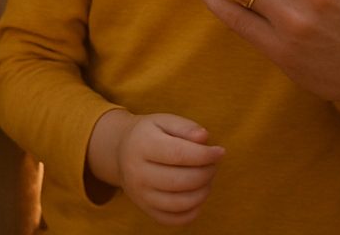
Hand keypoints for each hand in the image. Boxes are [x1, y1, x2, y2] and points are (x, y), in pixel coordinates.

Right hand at [88, 110, 224, 225]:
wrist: (120, 151)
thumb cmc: (149, 134)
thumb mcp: (164, 121)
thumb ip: (185, 127)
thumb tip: (204, 138)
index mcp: (142, 145)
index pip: (178, 154)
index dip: (204, 155)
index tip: (220, 152)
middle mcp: (137, 172)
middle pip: (180, 181)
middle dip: (206, 174)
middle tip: (213, 165)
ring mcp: (140, 195)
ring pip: (178, 203)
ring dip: (202, 193)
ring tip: (207, 179)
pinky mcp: (145, 209)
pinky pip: (172, 219)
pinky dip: (191, 212)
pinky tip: (197, 196)